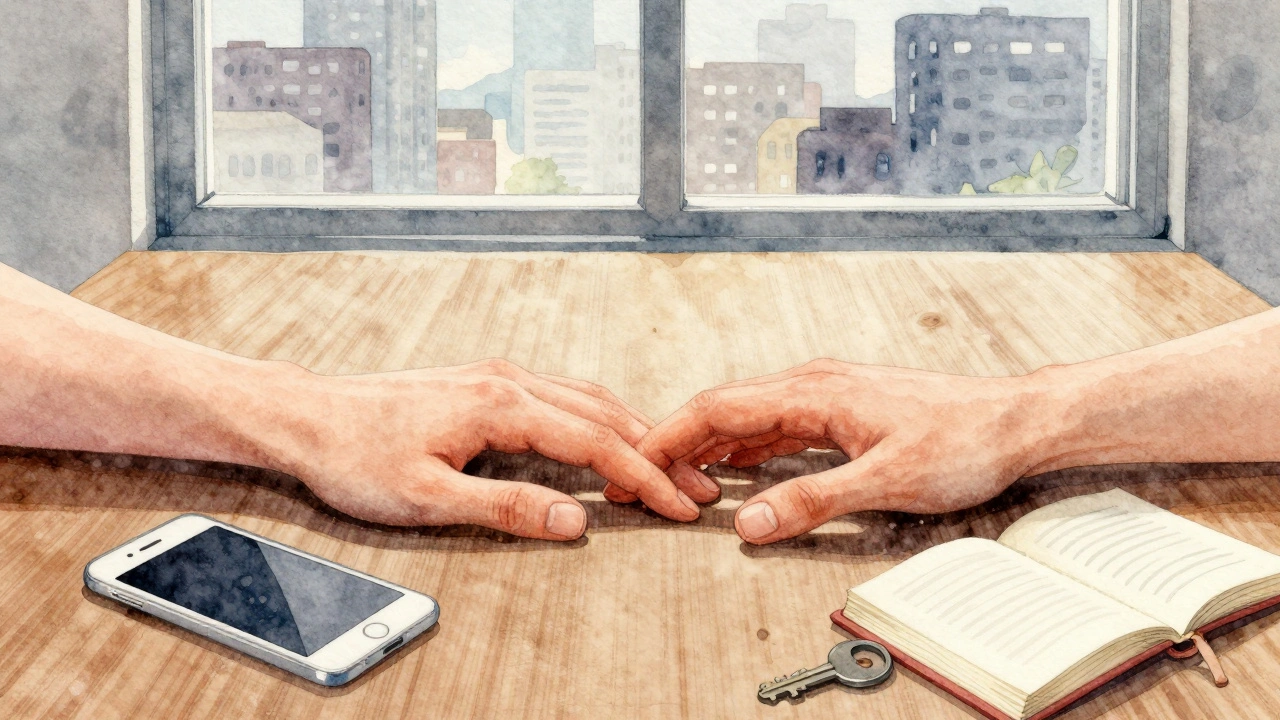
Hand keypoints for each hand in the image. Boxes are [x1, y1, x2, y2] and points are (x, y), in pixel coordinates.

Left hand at [269, 359, 700, 539]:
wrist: (310, 416)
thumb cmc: (357, 455)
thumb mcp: (428, 497)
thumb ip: (505, 507)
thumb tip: (572, 518)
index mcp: (500, 404)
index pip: (595, 442)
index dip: (645, 477)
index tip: (679, 505)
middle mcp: (507, 380)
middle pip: (603, 414)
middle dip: (656, 454)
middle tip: (696, 488)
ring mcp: (498, 377)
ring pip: (586, 400)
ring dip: (632, 433)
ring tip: (667, 467)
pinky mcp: (486, 384)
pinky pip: (562, 397)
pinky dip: (599, 420)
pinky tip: (606, 437)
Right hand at [636, 360, 1043, 543]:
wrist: (1015, 421)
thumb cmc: (964, 441)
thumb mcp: (886, 480)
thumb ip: (814, 499)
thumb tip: (752, 521)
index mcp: (814, 392)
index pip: (718, 409)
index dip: (670, 438)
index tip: (637, 465)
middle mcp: (813, 384)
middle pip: (722, 408)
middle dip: (676, 443)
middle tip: (643, 480)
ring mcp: (826, 395)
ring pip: (746, 415)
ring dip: (708, 445)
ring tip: (678, 478)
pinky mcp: (840, 410)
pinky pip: (774, 424)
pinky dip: (743, 446)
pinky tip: (736, 466)